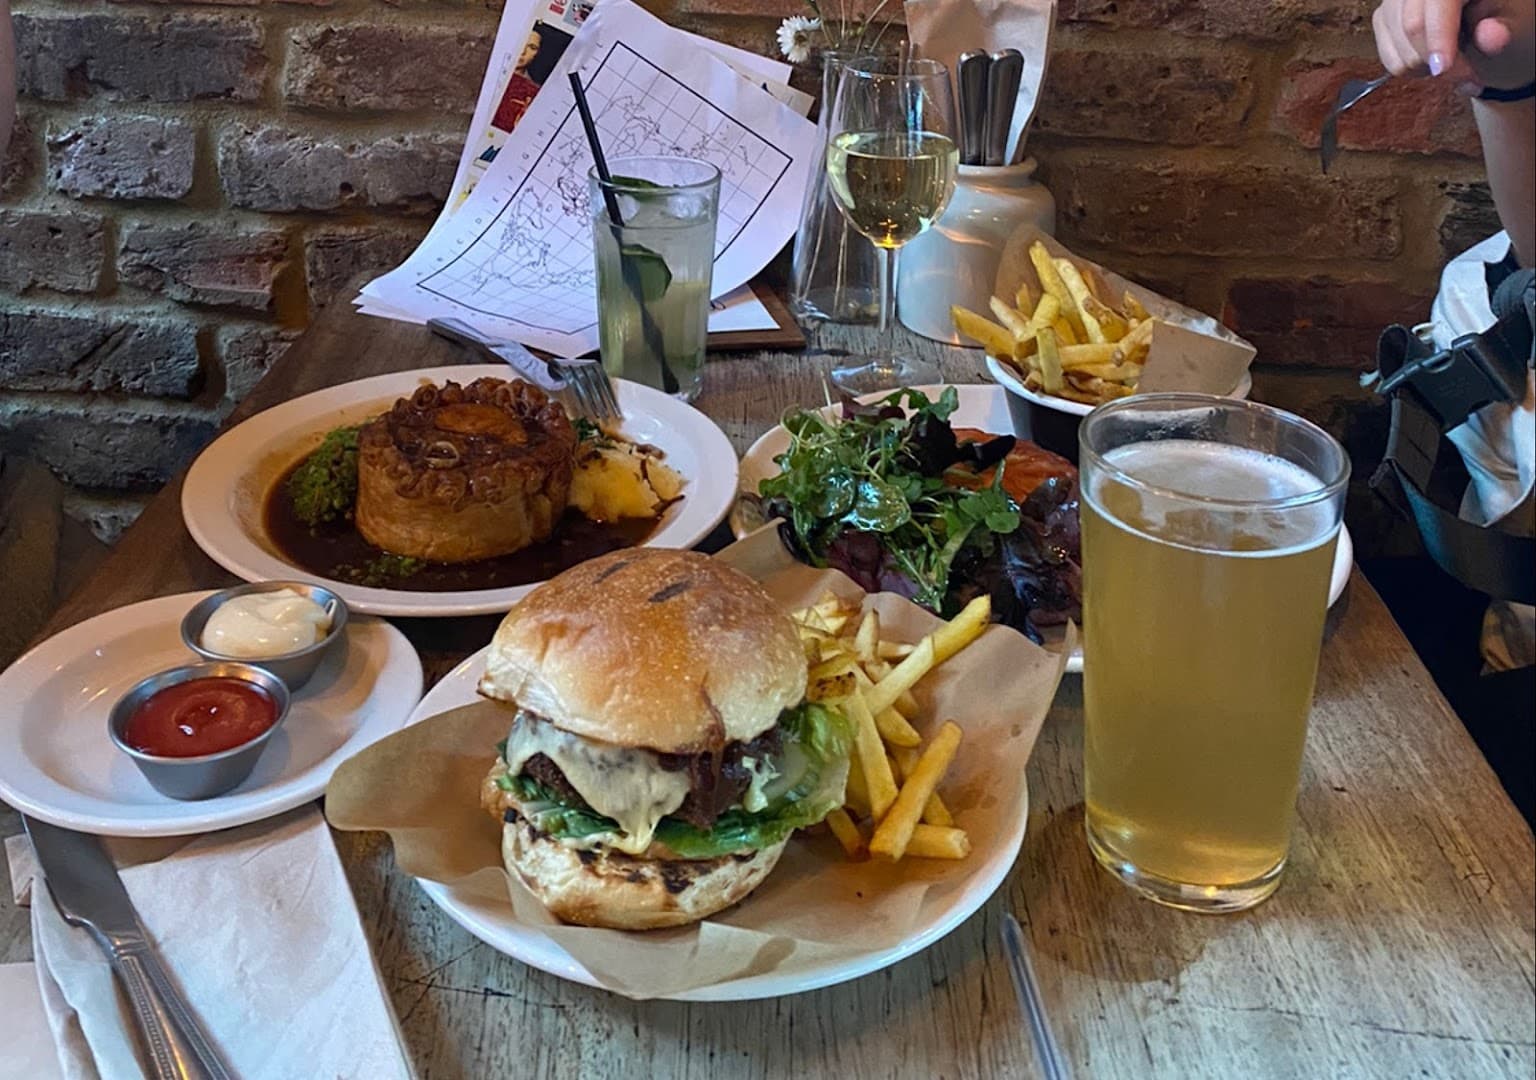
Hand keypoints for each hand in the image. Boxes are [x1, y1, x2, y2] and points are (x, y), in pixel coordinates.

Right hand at [1372, 0, 1535, 90]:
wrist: (1485, 21)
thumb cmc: (1502, 18)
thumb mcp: (1516, 21)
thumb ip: (1504, 29)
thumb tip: (1491, 36)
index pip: (1437, 1)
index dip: (1437, 35)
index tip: (1441, 69)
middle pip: (1412, 27)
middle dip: (1438, 61)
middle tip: (1469, 78)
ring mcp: (1396, 0)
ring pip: (1398, 49)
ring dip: (1428, 68)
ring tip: (1454, 64)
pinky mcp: (1383, 18)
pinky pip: (1389, 60)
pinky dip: (1413, 70)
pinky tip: (1433, 59)